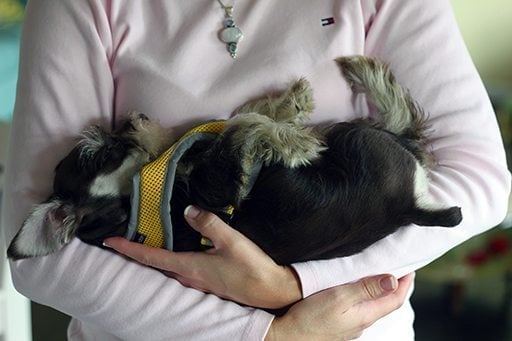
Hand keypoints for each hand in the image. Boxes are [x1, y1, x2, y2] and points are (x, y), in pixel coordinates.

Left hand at [104, 206, 301, 308]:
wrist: (270, 291)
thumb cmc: (252, 268)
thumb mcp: (231, 241)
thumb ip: (209, 223)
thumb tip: (187, 210)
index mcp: (189, 267)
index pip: (150, 256)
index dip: (128, 248)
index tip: (108, 241)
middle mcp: (188, 277)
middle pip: (153, 264)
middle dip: (134, 253)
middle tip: (118, 240)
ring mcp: (196, 282)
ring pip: (165, 268)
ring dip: (150, 256)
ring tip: (140, 242)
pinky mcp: (206, 283)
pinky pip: (178, 270)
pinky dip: (167, 260)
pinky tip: (172, 252)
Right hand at [266, 273, 414, 340]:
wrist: (287, 337)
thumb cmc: (310, 318)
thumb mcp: (339, 297)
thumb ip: (366, 288)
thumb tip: (393, 280)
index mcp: (366, 315)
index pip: (396, 299)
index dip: (406, 283)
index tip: (411, 267)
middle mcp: (361, 323)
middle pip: (386, 304)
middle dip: (396, 287)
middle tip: (399, 269)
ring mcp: (349, 326)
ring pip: (373, 306)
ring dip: (380, 291)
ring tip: (381, 276)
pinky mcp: (338, 325)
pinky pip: (359, 309)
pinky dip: (365, 297)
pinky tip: (356, 290)